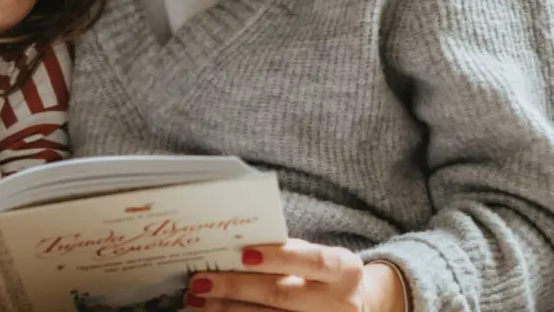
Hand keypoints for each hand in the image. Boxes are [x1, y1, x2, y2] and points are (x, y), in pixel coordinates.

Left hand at [184, 239, 406, 311]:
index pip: (312, 261)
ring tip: (197, 301)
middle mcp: (340, 302)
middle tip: (200, 281)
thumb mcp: (316, 257)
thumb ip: (286, 251)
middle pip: (284, 295)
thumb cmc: (324, 274)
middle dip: (237, 287)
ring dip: (228, 310)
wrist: (356, 305)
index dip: (278, 257)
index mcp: (344, 269)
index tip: (243, 253)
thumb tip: (234, 247)